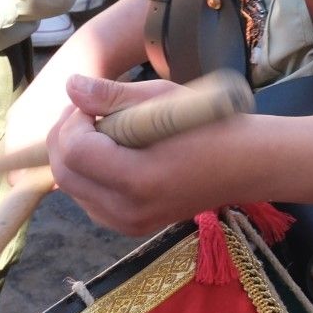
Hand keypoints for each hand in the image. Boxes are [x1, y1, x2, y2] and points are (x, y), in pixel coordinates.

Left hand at [49, 74, 237, 235]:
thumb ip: (113, 96)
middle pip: (65, 174)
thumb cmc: (212, 126)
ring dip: (75, 156)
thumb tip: (70, 85)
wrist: (246, 166)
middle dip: (66, 138)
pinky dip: (88, 175)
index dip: (73, 122)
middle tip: (88, 113)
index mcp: (140, 178)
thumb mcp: (166, 100)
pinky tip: (110, 155)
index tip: (92, 105)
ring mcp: (127, 224)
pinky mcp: (128, 227)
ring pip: (72, 188)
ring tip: (101, 131)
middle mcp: (127, 210)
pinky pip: (88, 200)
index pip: (76, 152)